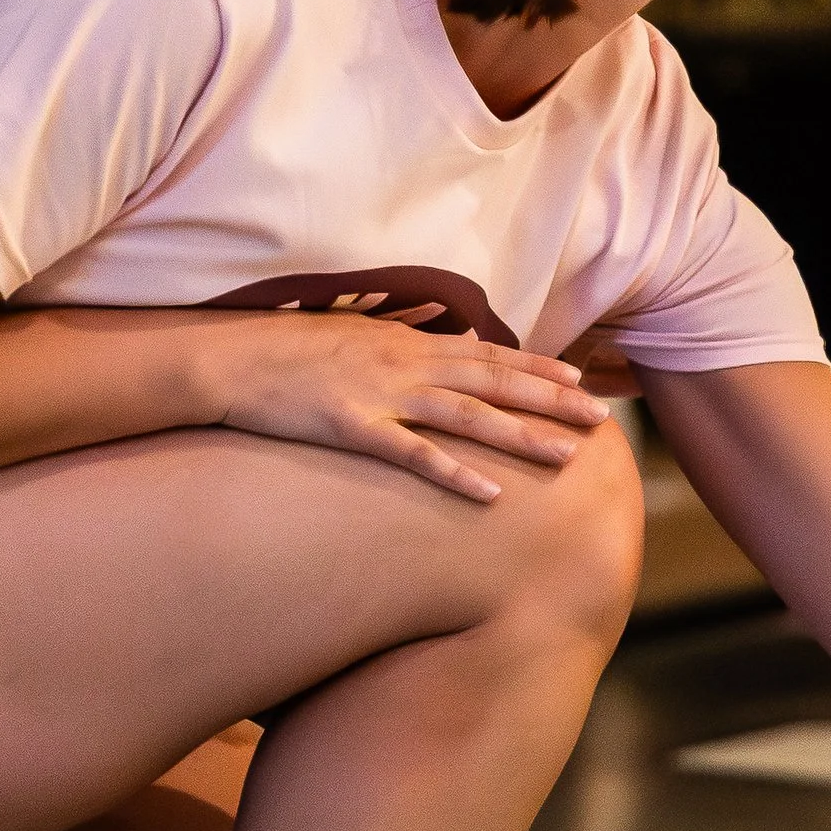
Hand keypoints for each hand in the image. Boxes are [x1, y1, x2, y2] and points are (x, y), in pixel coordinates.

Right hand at [204, 310, 611, 503]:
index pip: (488, 354)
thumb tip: (447, 345)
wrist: (230, 360)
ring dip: (520, 436)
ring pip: (467, 416)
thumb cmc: (287, 352)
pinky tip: (490, 493)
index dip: (537, 367)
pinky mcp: (353, 426)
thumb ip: (405, 344)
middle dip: (550, 400)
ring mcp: (381, 394)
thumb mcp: (355, 336)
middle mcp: (405, 363)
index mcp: (407, 342)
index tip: (580, 378)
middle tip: (600, 418)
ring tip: (566, 457)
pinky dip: (454, 473)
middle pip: (493, 382)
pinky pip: (412, 455)